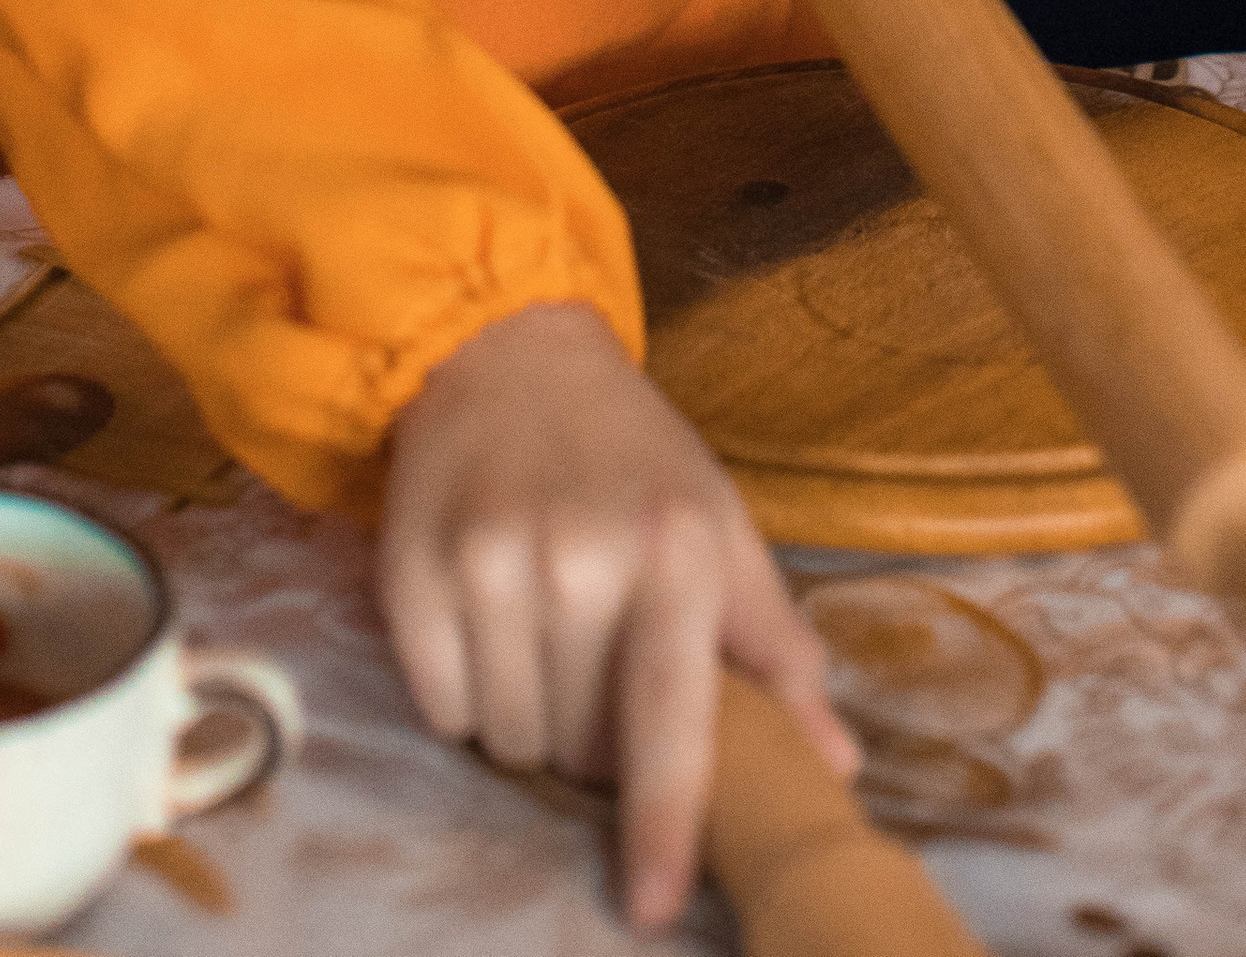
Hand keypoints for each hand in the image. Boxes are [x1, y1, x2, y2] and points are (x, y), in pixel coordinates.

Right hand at [377, 301, 853, 927]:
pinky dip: (466, 692)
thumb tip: (834, 767)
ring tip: (545, 630)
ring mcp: (489, 561)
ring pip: (509, 740)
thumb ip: (775, 649)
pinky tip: (488, 619)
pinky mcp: (410, 570)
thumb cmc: (632, 452)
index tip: (654, 901)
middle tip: (599, 654)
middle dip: (596, 736)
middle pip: (582, 748)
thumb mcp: (721, 525)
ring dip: (531, 715)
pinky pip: (442, 708)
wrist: (506, 345)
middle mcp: (579, 556)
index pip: (670, 720)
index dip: (663, 821)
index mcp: (678, 548)